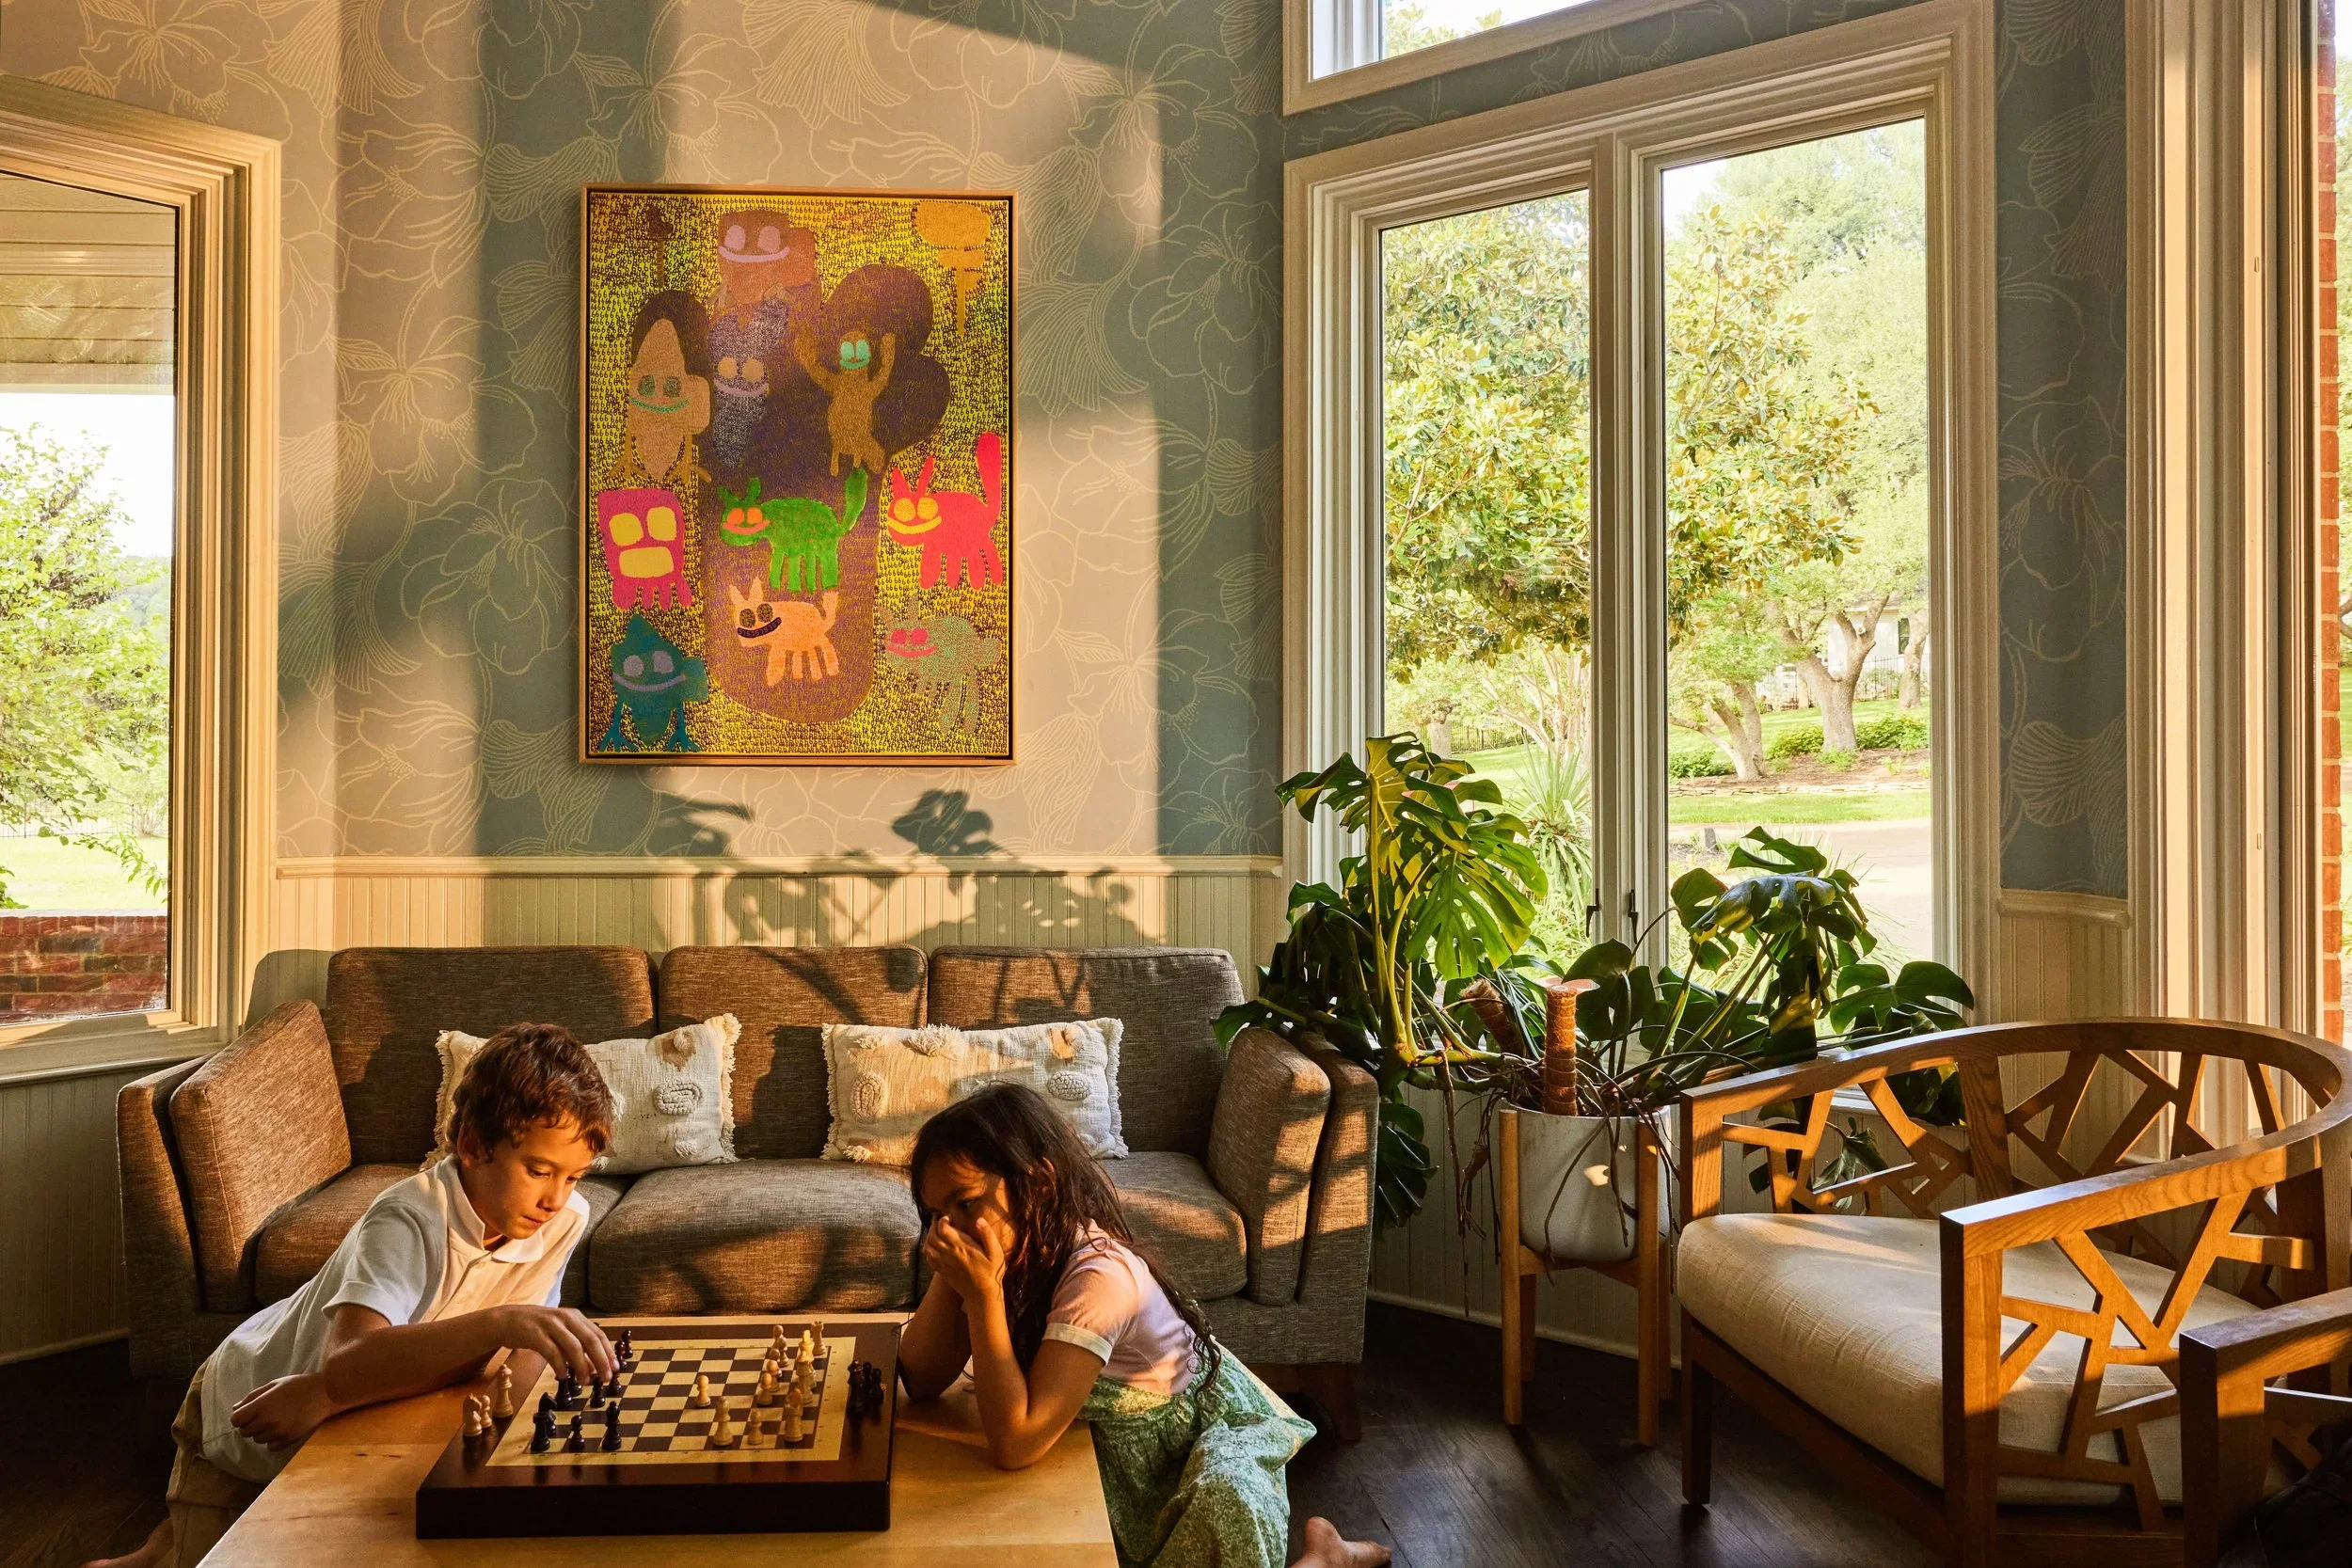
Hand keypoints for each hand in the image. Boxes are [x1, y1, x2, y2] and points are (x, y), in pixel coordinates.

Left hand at [229, 1372, 337, 1449]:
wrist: (324, 1393)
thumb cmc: (297, 1385)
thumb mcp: (273, 1385)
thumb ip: (252, 1397)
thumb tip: (235, 1409)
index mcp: (262, 1405)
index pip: (236, 1420)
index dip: (239, 1417)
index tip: (247, 1413)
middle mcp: (268, 1420)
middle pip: (245, 1432)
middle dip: (249, 1424)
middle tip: (262, 1416)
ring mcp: (279, 1432)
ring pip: (258, 1440)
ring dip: (262, 1432)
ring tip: (274, 1421)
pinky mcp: (289, 1440)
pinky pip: (270, 1447)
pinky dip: (273, 1440)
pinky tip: (282, 1429)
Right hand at [488, 1305, 612, 1384]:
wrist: (507, 1320)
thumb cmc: (538, 1330)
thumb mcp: (561, 1335)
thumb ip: (577, 1349)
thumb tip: (596, 1368)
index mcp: (575, 1317)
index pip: (598, 1334)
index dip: (608, 1352)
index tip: (616, 1369)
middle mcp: (566, 1318)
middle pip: (590, 1339)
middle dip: (601, 1360)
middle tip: (606, 1378)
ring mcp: (550, 1324)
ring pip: (573, 1346)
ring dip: (582, 1366)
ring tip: (585, 1381)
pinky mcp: (535, 1333)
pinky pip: (551, 1351)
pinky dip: (560, 1365)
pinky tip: (563, 1376)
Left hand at [922, 1215, 1005, 1305]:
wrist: (982, 1295)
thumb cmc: (991, 1272)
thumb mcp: (996, 1252)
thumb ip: (988, 1235)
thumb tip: (979, 1220)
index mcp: (962, 1248)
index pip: (943, 1229)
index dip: (943, 1219)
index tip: (949, 1217)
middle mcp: (949, 1255)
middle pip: (932, 1236)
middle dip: (934, 1225)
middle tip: (940, 1220)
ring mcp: (944, 1264)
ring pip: (927, 1247)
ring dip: (929, 1237)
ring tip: (936, 1232)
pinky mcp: (942, 1272)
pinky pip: (928, 1258)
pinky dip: (927, 1249)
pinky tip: (933, 1246)